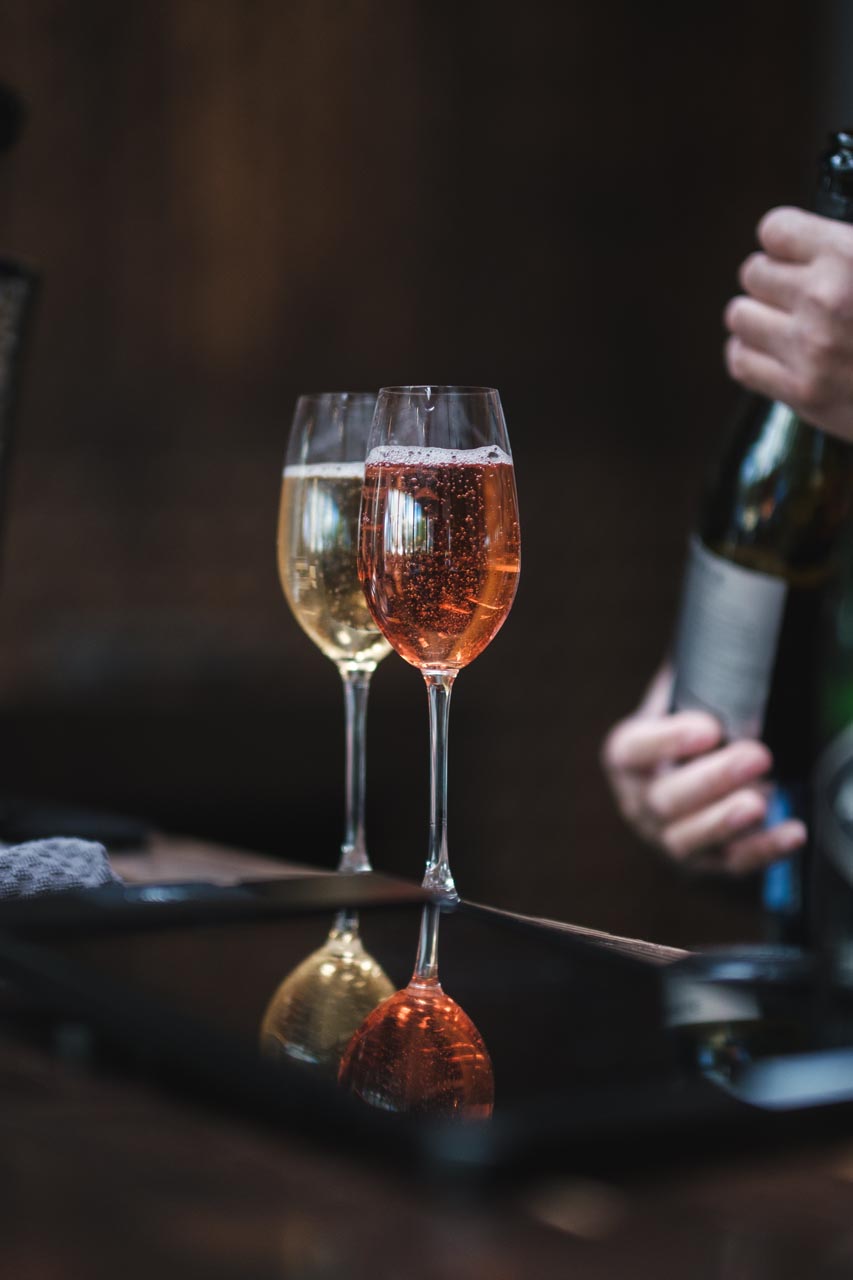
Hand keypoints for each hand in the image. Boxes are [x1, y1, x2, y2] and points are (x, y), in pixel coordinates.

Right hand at [601, 666, 807, 873]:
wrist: (683, 779)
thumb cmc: (683, 734)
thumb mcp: (678, 700)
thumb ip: (692, 680)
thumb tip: (723, 644)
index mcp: (627, 757)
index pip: (633, 750)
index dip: (667, 741)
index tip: (709, 727)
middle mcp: (639, 801)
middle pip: (665, 798)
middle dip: (713, 779)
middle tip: (756, 755)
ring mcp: (666, 837)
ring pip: (688, 838)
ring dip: (725, 821)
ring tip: (760, 802)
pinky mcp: (702, 862)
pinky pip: (730, 862)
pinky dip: (763, 850)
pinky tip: (791, 832)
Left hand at [724, 206, 852, 441]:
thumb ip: (846, 249)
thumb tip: (817, 241)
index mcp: (850, 256)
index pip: (775, 230)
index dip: (786, 241)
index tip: (794, 253)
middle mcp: (824, 298)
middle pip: (753, 273)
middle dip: (772, 280)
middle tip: (794, 294)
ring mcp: (809, 348)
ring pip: (740, 315)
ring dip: (757, 317)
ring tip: (782, 323)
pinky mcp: (801, 392)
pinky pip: (741, 361)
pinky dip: (750, 354)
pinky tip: (772, 352)